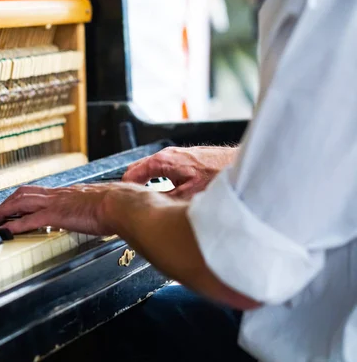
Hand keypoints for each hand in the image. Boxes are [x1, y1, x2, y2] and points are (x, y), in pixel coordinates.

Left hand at [0, 183, 153, 234]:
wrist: (121, 204)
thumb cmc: (118, 206)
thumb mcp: (103, 204)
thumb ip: (97, 207)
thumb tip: (105, 213)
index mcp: (69, 193)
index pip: (41, 191)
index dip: (25, 197)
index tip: (17, 204)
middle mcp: (59, 194)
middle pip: (25, 193)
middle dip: (8, 203)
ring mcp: (56, 203)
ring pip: (21, 202)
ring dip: (5, 211)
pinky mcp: (55, 215)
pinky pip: (28, 220)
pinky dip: (14, 225)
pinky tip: (4, 231)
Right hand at [122, 146, 236, 198]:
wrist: (238, 162)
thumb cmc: (218, 173)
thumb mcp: (188, 193)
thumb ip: (165, 199)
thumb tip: (151, 206)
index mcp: (162, 161)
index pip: (131, 173)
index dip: (124, 189)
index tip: (122, 201)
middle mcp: (167, 155)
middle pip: (138, 169)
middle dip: (132, 185)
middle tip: (131, 202)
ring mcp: (175, 155)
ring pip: (150, 169)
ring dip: (145, 183)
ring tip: (145, 199)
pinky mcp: (184, 159)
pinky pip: (162, 168)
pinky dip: (156, 179)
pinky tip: (163, 192)